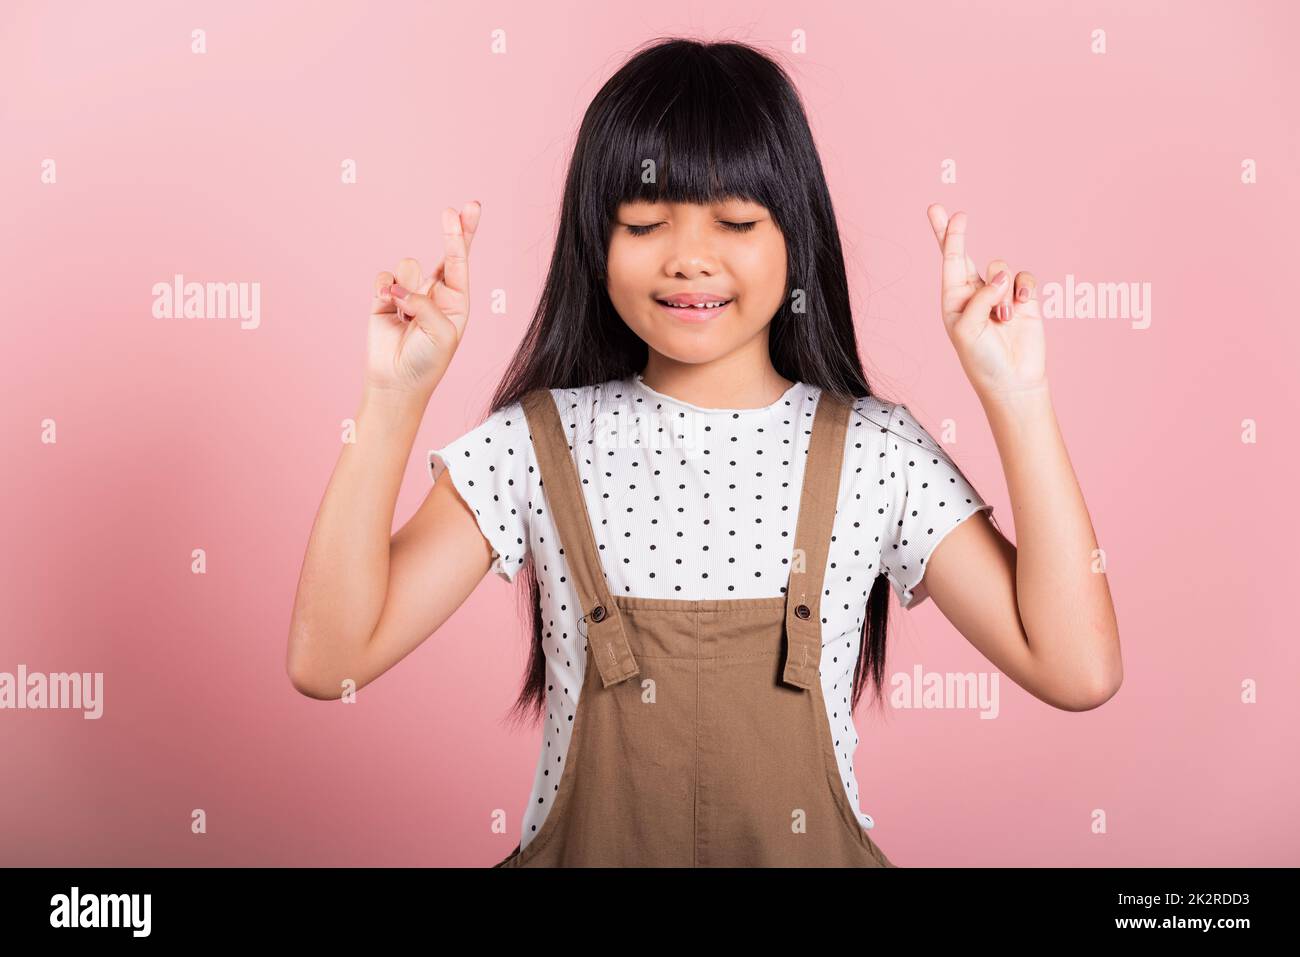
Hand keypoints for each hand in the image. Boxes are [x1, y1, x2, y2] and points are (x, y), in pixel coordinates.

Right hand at [366, 201, 480, 395]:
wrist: (396, 381)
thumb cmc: (427, 361)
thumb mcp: (441, 333)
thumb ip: (425, 304)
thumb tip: (399, 286)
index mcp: (456, 301)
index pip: (461, 261)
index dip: (463, 234)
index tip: (468, 209)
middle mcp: (435, 293)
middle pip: (445, 252)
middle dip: (452, 230)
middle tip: (455, 209)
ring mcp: (410, 293)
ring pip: (409, 265)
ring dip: (407, 284)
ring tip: (405, 311)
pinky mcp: (384, 296)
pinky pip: (384, 276)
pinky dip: (384, 287)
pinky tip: (386, 303)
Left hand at [926, 204, 1047, 400]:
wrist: (1013, 380)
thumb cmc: (982, 360)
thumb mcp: (967, 330)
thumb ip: (979, 298)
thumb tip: (1001, 276)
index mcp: (954, 299)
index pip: (949, 261)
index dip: (947, 235)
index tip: (939, 211)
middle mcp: (974, 293)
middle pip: (965, 253)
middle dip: (956, 232)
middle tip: (953, 212)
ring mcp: (1000, 294)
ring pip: (1001, 268)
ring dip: (1002, 292)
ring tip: (1002, 319)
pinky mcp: (1024, 298)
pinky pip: (1024, 276)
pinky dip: (1023, 287)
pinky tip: (1021, 304)